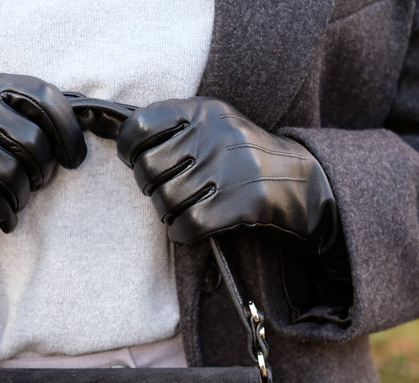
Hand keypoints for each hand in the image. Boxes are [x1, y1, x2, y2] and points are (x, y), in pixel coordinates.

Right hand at [0, 72, 85, 232]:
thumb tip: (75, 117)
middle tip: (35, 186)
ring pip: (11, 175)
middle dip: (42, 174)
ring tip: (14, 206)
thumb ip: (16, 112)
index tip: (74, 158)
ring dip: (20, 200)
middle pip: (32, 143)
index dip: (68, 130)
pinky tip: (3, 220)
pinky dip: (1, 215)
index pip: (43, 95)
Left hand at [116, 97, 337, 251]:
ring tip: (182, 207)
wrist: (298, 181)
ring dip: (167, 213)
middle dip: (149, 187)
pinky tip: (190, 226)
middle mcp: (215, 134)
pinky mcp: (240, 201)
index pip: (139, 126)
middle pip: (147, 169)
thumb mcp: (212, 124)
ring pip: (165, 201)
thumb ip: (174, 127)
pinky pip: (187, 224)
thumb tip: (125, 145)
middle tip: (163, 190)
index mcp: (203, 110)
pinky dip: (181, 232)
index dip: (129, 150)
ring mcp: (229, 167)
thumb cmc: (241, 157)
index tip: (137, 160)